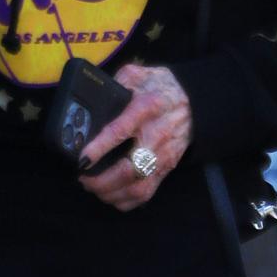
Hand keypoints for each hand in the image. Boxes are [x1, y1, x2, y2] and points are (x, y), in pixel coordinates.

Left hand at [79, 64, 192, 212]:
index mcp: (146, 109)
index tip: (82, 158)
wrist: (194, 103)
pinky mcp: (165, 169)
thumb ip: (117, 81)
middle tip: (83, 178)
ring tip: (94, 188)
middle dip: (101, 180)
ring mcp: (162, 157)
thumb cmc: (161, 89)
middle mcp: (156, 136)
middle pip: (129, 169)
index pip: (120, 131)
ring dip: (111, 193)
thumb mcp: (140, 75)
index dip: (99, 148)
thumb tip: (94, 95)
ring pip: (137, 187)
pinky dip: (126, 201)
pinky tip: (111, 195)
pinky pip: (146, 194)